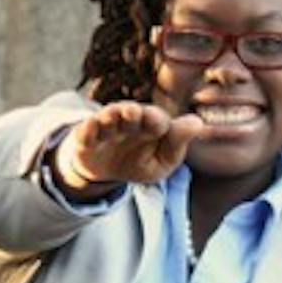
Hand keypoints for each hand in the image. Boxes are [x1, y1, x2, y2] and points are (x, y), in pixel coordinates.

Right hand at [54, 100, 206, 192]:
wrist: (106, 170)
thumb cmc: (140, 160)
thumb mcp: (162, 161)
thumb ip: (177, 143)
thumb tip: (198, 123)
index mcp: (150, 124)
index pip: (156, 120)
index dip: (156, 121)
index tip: (160, 125)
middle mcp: (128, 122)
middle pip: (130, 113)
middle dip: (131, 113)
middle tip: (133, 112)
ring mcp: (105, 129)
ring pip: (107, 119)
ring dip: (109, 117)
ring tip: (112, 116)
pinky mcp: (85, 140)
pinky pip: (84, 133)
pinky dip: (86, 131)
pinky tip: (89, 131)